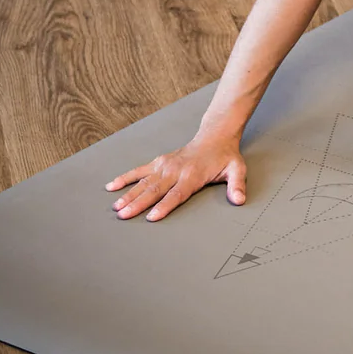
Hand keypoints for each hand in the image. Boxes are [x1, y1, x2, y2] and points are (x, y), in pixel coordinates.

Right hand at [104, 134, 246, 220]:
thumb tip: (240, 200)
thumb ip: (237, 185)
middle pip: (155, 189)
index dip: (164, 206)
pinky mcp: (159, 162)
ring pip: (144, 181)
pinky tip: (112, 186)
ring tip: (116, 206)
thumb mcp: (236, 169)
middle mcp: (176, 170)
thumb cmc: (224, 156)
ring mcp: (165, 165)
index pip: (176, 194)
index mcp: (193, 175)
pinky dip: (125, 178)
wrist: (214, 136)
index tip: (152, 217)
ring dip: (129, 194)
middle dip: (139, 203)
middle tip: (124, 215)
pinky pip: (139, 170)